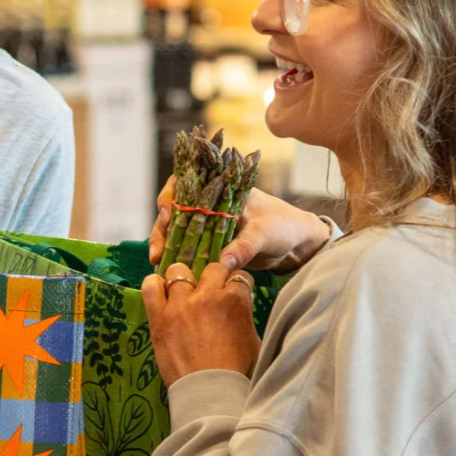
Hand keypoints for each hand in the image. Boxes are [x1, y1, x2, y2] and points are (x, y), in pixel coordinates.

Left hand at [140, 262, 260, 387]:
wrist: (210, 391)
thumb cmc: (237, 370)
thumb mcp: (253, 339)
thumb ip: (244, 314)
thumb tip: (240, 303)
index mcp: (235, 300)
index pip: (239, 277)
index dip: (236, 285)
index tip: (232, 292)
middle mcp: (208, 296)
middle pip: (212, 268)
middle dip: (214, 277)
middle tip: (209, 292)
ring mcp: (181, 304)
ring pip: (178, 271)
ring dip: (183, 278)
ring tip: (183, 291)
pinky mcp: (159, 316)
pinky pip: (150, 287)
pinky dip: (153, 285)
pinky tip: (159, 290)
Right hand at [149, 178, 330, 273]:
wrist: (298, 245)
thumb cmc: (284, 227)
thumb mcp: (265, 234)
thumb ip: (245, 247)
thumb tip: (222, 263)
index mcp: (220, 190)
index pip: (185, 185)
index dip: (171, 198)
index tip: (168, 216)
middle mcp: (208, 204)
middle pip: (173, 210)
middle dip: (161, 229)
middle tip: (158, 250)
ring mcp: (207, 224)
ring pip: (176, 230)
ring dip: (164, 245)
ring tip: (158, 262)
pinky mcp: (209, 244)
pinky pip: (186, 247)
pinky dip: (176, 257)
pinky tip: (168, 269)